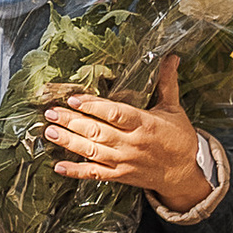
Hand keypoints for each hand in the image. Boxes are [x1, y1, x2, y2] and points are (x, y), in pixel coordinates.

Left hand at [43, 54, 212, 208]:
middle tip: (50, 112)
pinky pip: (94, 174)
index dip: (93, 106)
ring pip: (92, 151)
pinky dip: (76, 171)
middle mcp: (132, 143)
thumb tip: (171, 56)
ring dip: (69, 142)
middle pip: (97, 131)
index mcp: (145, 124)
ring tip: (49, 131)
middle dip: (71, 121)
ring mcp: (124, 162)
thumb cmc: (179, 139)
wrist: (183, 175)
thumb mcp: (174, 109)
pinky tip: (58, 166)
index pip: (115, 114)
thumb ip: (167, 83)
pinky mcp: (119, 176)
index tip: (73, 99)